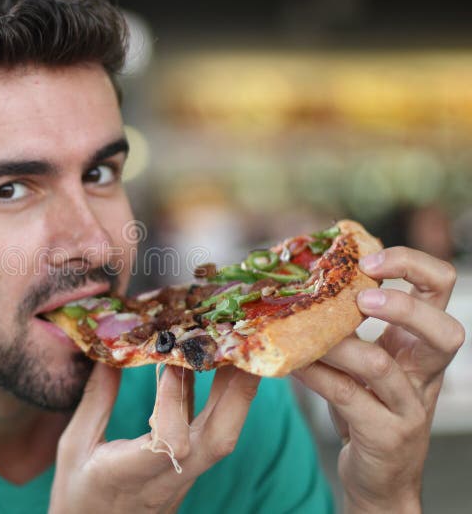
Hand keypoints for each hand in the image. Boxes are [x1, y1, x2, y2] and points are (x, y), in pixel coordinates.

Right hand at [49, 363, 258, 512]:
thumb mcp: (73, 446)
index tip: (167, 363)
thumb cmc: (78, 495)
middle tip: (240, 344)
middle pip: (220, 439)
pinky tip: (213, 368)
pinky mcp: (188, 472)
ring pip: (223, 436)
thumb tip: (108, 353)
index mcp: (130, 475)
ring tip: (237, 347)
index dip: (173, 402)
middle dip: (237, 391)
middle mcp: (167, 478)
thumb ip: (95, 401)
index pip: (170, 444)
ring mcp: (184, 477)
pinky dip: (216, 399)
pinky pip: (210, 433)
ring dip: (235, 391)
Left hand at [293, 246, 464, 512]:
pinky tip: (292, 365)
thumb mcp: (363, 363)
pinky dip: (316, 375)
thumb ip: (346, 327)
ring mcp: (409, 407)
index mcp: (420, 345)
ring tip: (306, 334)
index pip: (440, 290)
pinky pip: (348, 397)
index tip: (370, 257)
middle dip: (404, 307)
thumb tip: (300, 281)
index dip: (414, 265)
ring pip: (383, 366)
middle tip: (363, 296)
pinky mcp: (386, 434)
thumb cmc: (366, 411)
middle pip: (445, 331)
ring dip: (338, 344)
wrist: (378, 479)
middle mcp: (425, 374)